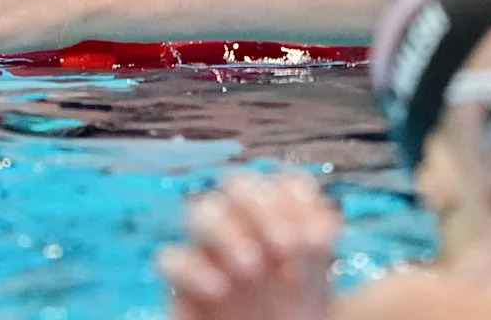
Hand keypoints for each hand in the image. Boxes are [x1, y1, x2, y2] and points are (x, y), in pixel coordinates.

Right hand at [158, 173, 341, 319]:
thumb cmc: (296, 314)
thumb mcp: (318, 284)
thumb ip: (317, 250)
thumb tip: (319, 228)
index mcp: (277, 216)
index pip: (282, 184)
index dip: (298, 200)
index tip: (319, 237)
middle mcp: (240, 224)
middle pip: (237, 184)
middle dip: (261, 207)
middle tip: (286, 247)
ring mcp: (208, 250)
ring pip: (200, 212)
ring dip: (225, 231)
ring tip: (251, 267)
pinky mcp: (182, 282)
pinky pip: (170, 259)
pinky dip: (192, 269)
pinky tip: (219, 289)